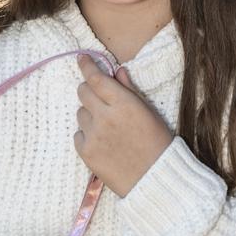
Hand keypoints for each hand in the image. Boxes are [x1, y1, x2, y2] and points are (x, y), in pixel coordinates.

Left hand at [74, 55, 172, 196]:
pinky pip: (78, 134)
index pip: (97, 78)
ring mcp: (94, 136)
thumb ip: (129, 89)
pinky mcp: (86, 154)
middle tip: (99, 96)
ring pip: (80, 113)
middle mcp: (105, 117)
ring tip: (107, 125)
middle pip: (83, 92)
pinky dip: (86, 133)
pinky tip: (102, 141)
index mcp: (123, 103)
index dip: (87, 65)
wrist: (154, 178)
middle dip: (89, 89)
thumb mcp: (148, 110)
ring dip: (89, 113)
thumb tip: (116, 70)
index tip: (82, 58)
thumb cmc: (156, 141)